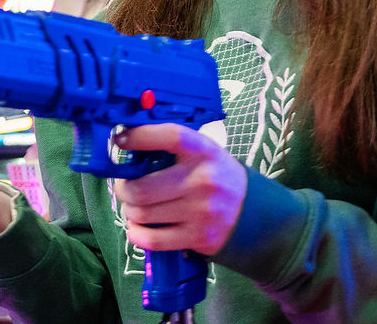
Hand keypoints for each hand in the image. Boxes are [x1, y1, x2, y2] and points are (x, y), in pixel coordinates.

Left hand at [113, 124, 246, 256]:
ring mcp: (200, 211)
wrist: (256, 213)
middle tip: (123, 187)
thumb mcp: (204, 152)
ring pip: (143, 213)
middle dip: (122, 189)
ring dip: (129, 210)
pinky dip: (136, 234)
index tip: (120, 140)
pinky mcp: (198, 237)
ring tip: (132, 206)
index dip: (140, 136)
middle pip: (142, 188)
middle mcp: (202, 180)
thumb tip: (128, 144)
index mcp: (204, 151)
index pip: (170, 136)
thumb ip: (173, 148)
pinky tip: (136, 227)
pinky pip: (153, 240)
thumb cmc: (218, 176)